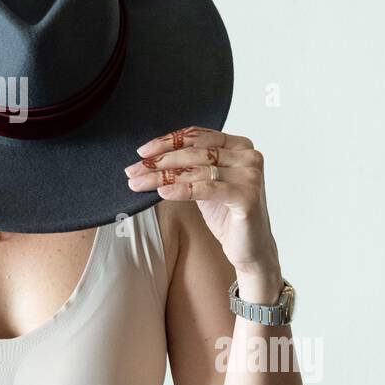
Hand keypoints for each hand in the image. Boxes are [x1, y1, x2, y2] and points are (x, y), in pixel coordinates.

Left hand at [124, 125, 282, 295]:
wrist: (250, 248)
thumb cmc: (227, 215)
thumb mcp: (205, 183)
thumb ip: (188, 166)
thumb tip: (148, 158)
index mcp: (240, 145)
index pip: (198, 136)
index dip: (167, 142)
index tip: (142, 152)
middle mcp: (249, 156)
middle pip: (194, 152)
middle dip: (159, 161)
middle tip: (134, 170)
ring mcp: (250, 175)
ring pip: (197, 170)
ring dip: (162, 176)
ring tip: (139, 183)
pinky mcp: (247, 196)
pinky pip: (207, 189)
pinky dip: (182, 189)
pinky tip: (162, 192)